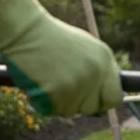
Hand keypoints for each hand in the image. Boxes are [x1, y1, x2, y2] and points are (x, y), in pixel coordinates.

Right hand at [0, 0, 121, 116]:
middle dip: (79, 104)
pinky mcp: (59, 92)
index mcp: (105, 59)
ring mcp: (79, 83)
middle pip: (93, 107)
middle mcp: (96, 73)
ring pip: (72, 110)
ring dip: (59, 103)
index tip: (91, 101)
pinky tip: (37, 84)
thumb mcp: (84, 48)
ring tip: (47, 81)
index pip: (114, 96)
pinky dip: (43, 102)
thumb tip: (103, 94)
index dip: (101, 102)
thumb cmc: (50, 38)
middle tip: (63, 92)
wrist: (25, 29)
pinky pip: (54, 110)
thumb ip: (97, 69)